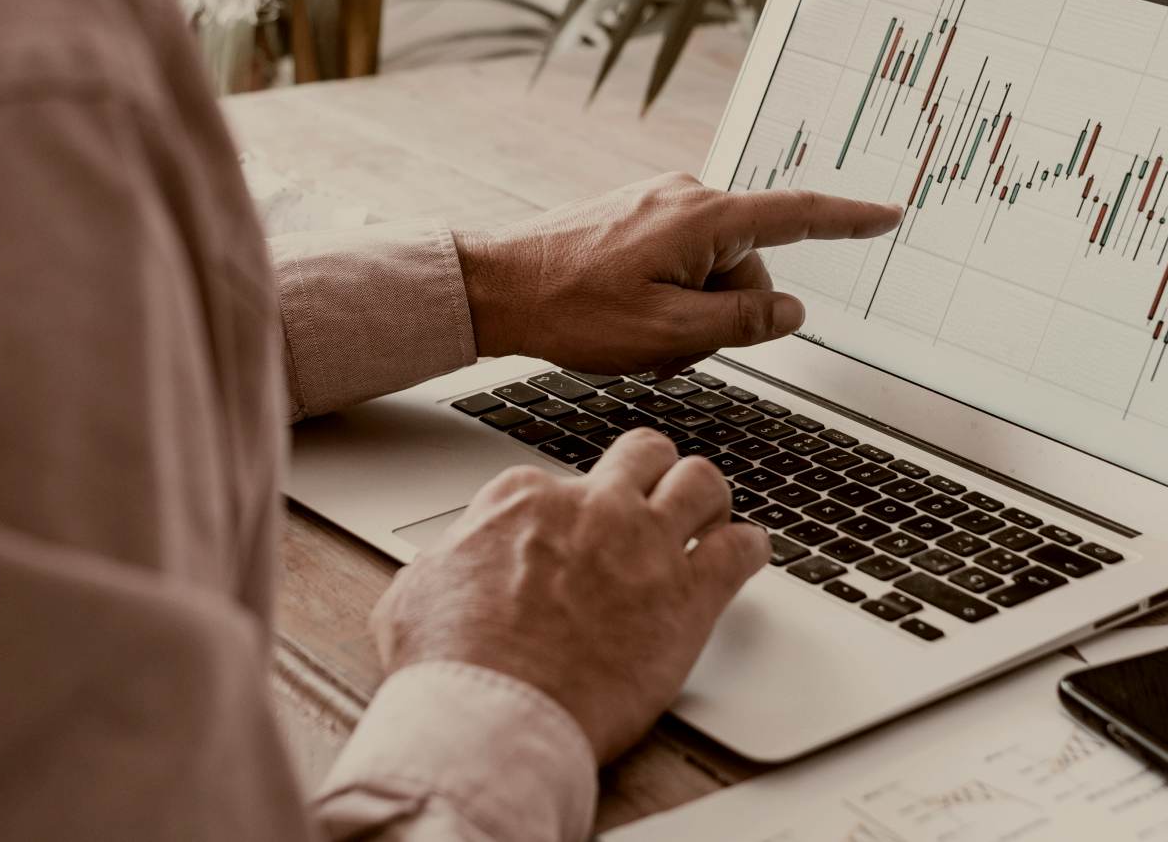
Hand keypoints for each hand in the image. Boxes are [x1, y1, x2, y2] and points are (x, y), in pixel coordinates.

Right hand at [369, 429, 767, 761]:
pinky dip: (750, 548)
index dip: (572, 510)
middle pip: (643, 455)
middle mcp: (592, 507)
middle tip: (655, 499)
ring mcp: (645, 544)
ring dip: (709, 497)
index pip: (562, 477)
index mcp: (525, 499)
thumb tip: (452, 563)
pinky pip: (742, 548)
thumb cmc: (450, 663)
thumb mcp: (416, 590)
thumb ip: (448, 561)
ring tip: (710, 517)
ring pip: (702, 481)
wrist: (492, 713)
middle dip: (652, 472)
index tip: (575, 533)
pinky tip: (745, 556)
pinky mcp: (689, 595)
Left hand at [455, 173, 901, 375]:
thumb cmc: (571, 310)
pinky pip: (681, 263)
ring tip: (640, 342)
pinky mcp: (638, 217)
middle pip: (749, 266)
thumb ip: (742, 323)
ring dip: (691, 316)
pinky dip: (670, 301)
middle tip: (669, 351)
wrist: (495, 287)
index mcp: (704, 218)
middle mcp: (687, 198)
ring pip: (713, 272)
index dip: (850, 219)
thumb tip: (790, 310)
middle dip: (725, 316)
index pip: (797, 214)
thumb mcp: (668, 335)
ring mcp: (660, 205)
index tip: (889, 213)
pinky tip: (628, 323)